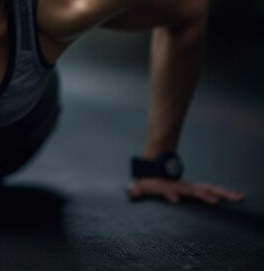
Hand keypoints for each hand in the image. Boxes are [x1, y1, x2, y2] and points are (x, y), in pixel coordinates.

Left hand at [127, 177, 243, 204]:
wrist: (154, 168)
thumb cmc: (148, 182)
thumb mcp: (140, 186)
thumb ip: (136, 190)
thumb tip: (132, 192)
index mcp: (169, 187)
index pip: (173, 191)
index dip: (173, 194)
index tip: (177, 199)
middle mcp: (182, 187)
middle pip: (197, 190)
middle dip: (208, 195)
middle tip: (219, 200)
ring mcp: (190, 187)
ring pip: (209, 190)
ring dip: (222, 194)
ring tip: (237, 197)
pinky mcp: (195, 189)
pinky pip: (212, 191)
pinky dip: (224, 193)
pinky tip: (237, 196)